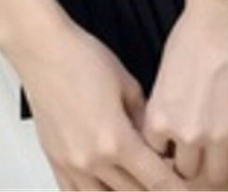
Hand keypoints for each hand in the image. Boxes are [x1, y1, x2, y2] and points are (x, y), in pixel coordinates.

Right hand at [6, 20, 189, 190]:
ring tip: (135, 180)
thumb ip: (145, 117)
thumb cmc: (81, 58)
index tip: (184, 187)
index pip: (157, 181)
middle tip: (162, 175)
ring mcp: (71, 164)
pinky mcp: (55, 161)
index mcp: (115, 140)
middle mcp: (92, 160)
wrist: (44, 49)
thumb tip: (156, 137)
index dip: (176, 188)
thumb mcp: (128, 83)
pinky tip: (105, 186)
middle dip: (153, 189)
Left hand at [140, 0, 227, 185]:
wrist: (223, 15)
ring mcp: (220, 134)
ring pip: (217, 176)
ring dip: (218, 163)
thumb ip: (164, 108)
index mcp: (160, 118)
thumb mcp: (163, 74)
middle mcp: (187, 132)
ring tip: (221, 147)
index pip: (155, 158)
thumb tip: (167, 127)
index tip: (172, 148)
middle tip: (198, 147)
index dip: (166, 152)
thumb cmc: (192, 33)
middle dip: (191, 160)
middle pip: (186, 171)